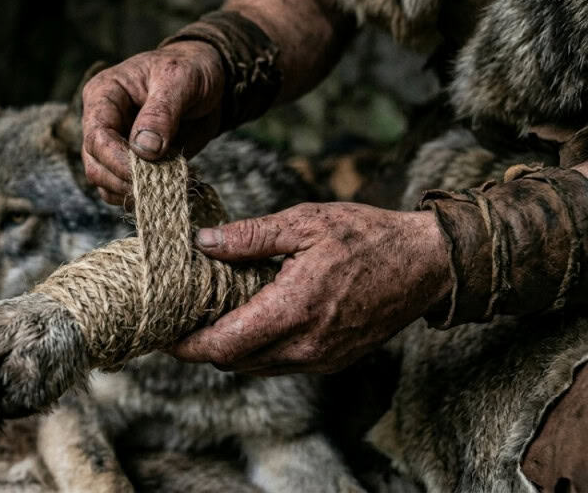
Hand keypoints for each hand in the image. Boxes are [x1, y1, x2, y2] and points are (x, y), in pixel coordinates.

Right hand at [81, 41, 224, 204]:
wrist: (207, 79)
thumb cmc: (189, 69)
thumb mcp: (179, 80)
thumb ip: (161, 113)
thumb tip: (144, 150)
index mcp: (104, 95)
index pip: (96, 137)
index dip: (117, 160)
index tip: (146, 173)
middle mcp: (102, 122)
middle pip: (95, 166)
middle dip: (125, 181)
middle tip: (161, 185)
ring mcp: (115, 145)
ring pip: (106, 183)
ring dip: (135, 192)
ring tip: (170, 184)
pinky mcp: (131, 162)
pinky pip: (126, 189)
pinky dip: (145, 195)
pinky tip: (170, 185)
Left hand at [171, 203, 452, 373]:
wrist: (428, 264)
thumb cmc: (367, 236)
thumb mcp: (304, 223)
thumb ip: (250, 237)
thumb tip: (202, 243)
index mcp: (294, 311)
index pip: (223, 346)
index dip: (187, 345)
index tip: (163, 332)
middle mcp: (306, 346)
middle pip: (233, 362)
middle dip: (202, 345)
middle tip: (181, 316)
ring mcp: (321, 359)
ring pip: (255, 367)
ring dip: (230, 347)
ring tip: (212, 314)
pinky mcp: (332, 361)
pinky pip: (280, 364)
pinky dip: (257, 348)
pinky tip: (250, 317)